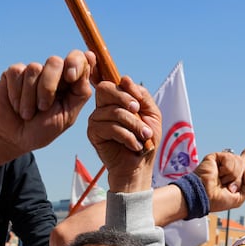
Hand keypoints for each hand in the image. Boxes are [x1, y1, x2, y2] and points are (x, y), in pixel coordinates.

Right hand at [0, 50, 93, 155]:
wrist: (14, 138)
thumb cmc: (42, 130)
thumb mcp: (67, 116)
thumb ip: (80, 91)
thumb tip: (90, 59)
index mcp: (70, 83)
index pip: (79, 59)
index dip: (76, 62)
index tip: (71, 77)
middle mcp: (53, 73)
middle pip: (55, 61)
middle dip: (48, 87)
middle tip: (43, 107)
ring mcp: (33, 71)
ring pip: (34, 68)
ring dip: (30, 97)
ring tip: (27, 113)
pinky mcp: (14, 72)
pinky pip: (17, 73)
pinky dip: (16, 94)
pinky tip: (16, 105)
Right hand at [87, 76, 159, 192]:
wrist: (140, 166)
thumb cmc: (146, 140)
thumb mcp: (151, 114)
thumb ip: (142, 95)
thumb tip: (124, 79)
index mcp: (115, 100)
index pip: (111, 82)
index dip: (124, 89)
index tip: (138, 103)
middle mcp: (103, 107)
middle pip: (105, 89)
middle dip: (125, 99)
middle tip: (138, 112)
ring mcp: (96, 120)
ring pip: (113, 112)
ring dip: (133, 125)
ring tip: (144, 136)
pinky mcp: (93, 134)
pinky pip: (110, 128)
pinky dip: (127, 137)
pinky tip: (134, 145)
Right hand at [194, 145, 244, 211]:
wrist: (204, 196)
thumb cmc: (217, 200)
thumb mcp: (239, 198)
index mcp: (233, 177)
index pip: (242, 163)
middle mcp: (228, 168)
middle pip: (243, 164)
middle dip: (239, 178)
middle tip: (229, 187)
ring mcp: (221, 162)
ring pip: (239, 161)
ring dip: (233, 175)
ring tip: (222, 181)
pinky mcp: (215, 157)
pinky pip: (230, 158)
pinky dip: (226, 169)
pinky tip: (218, 174)